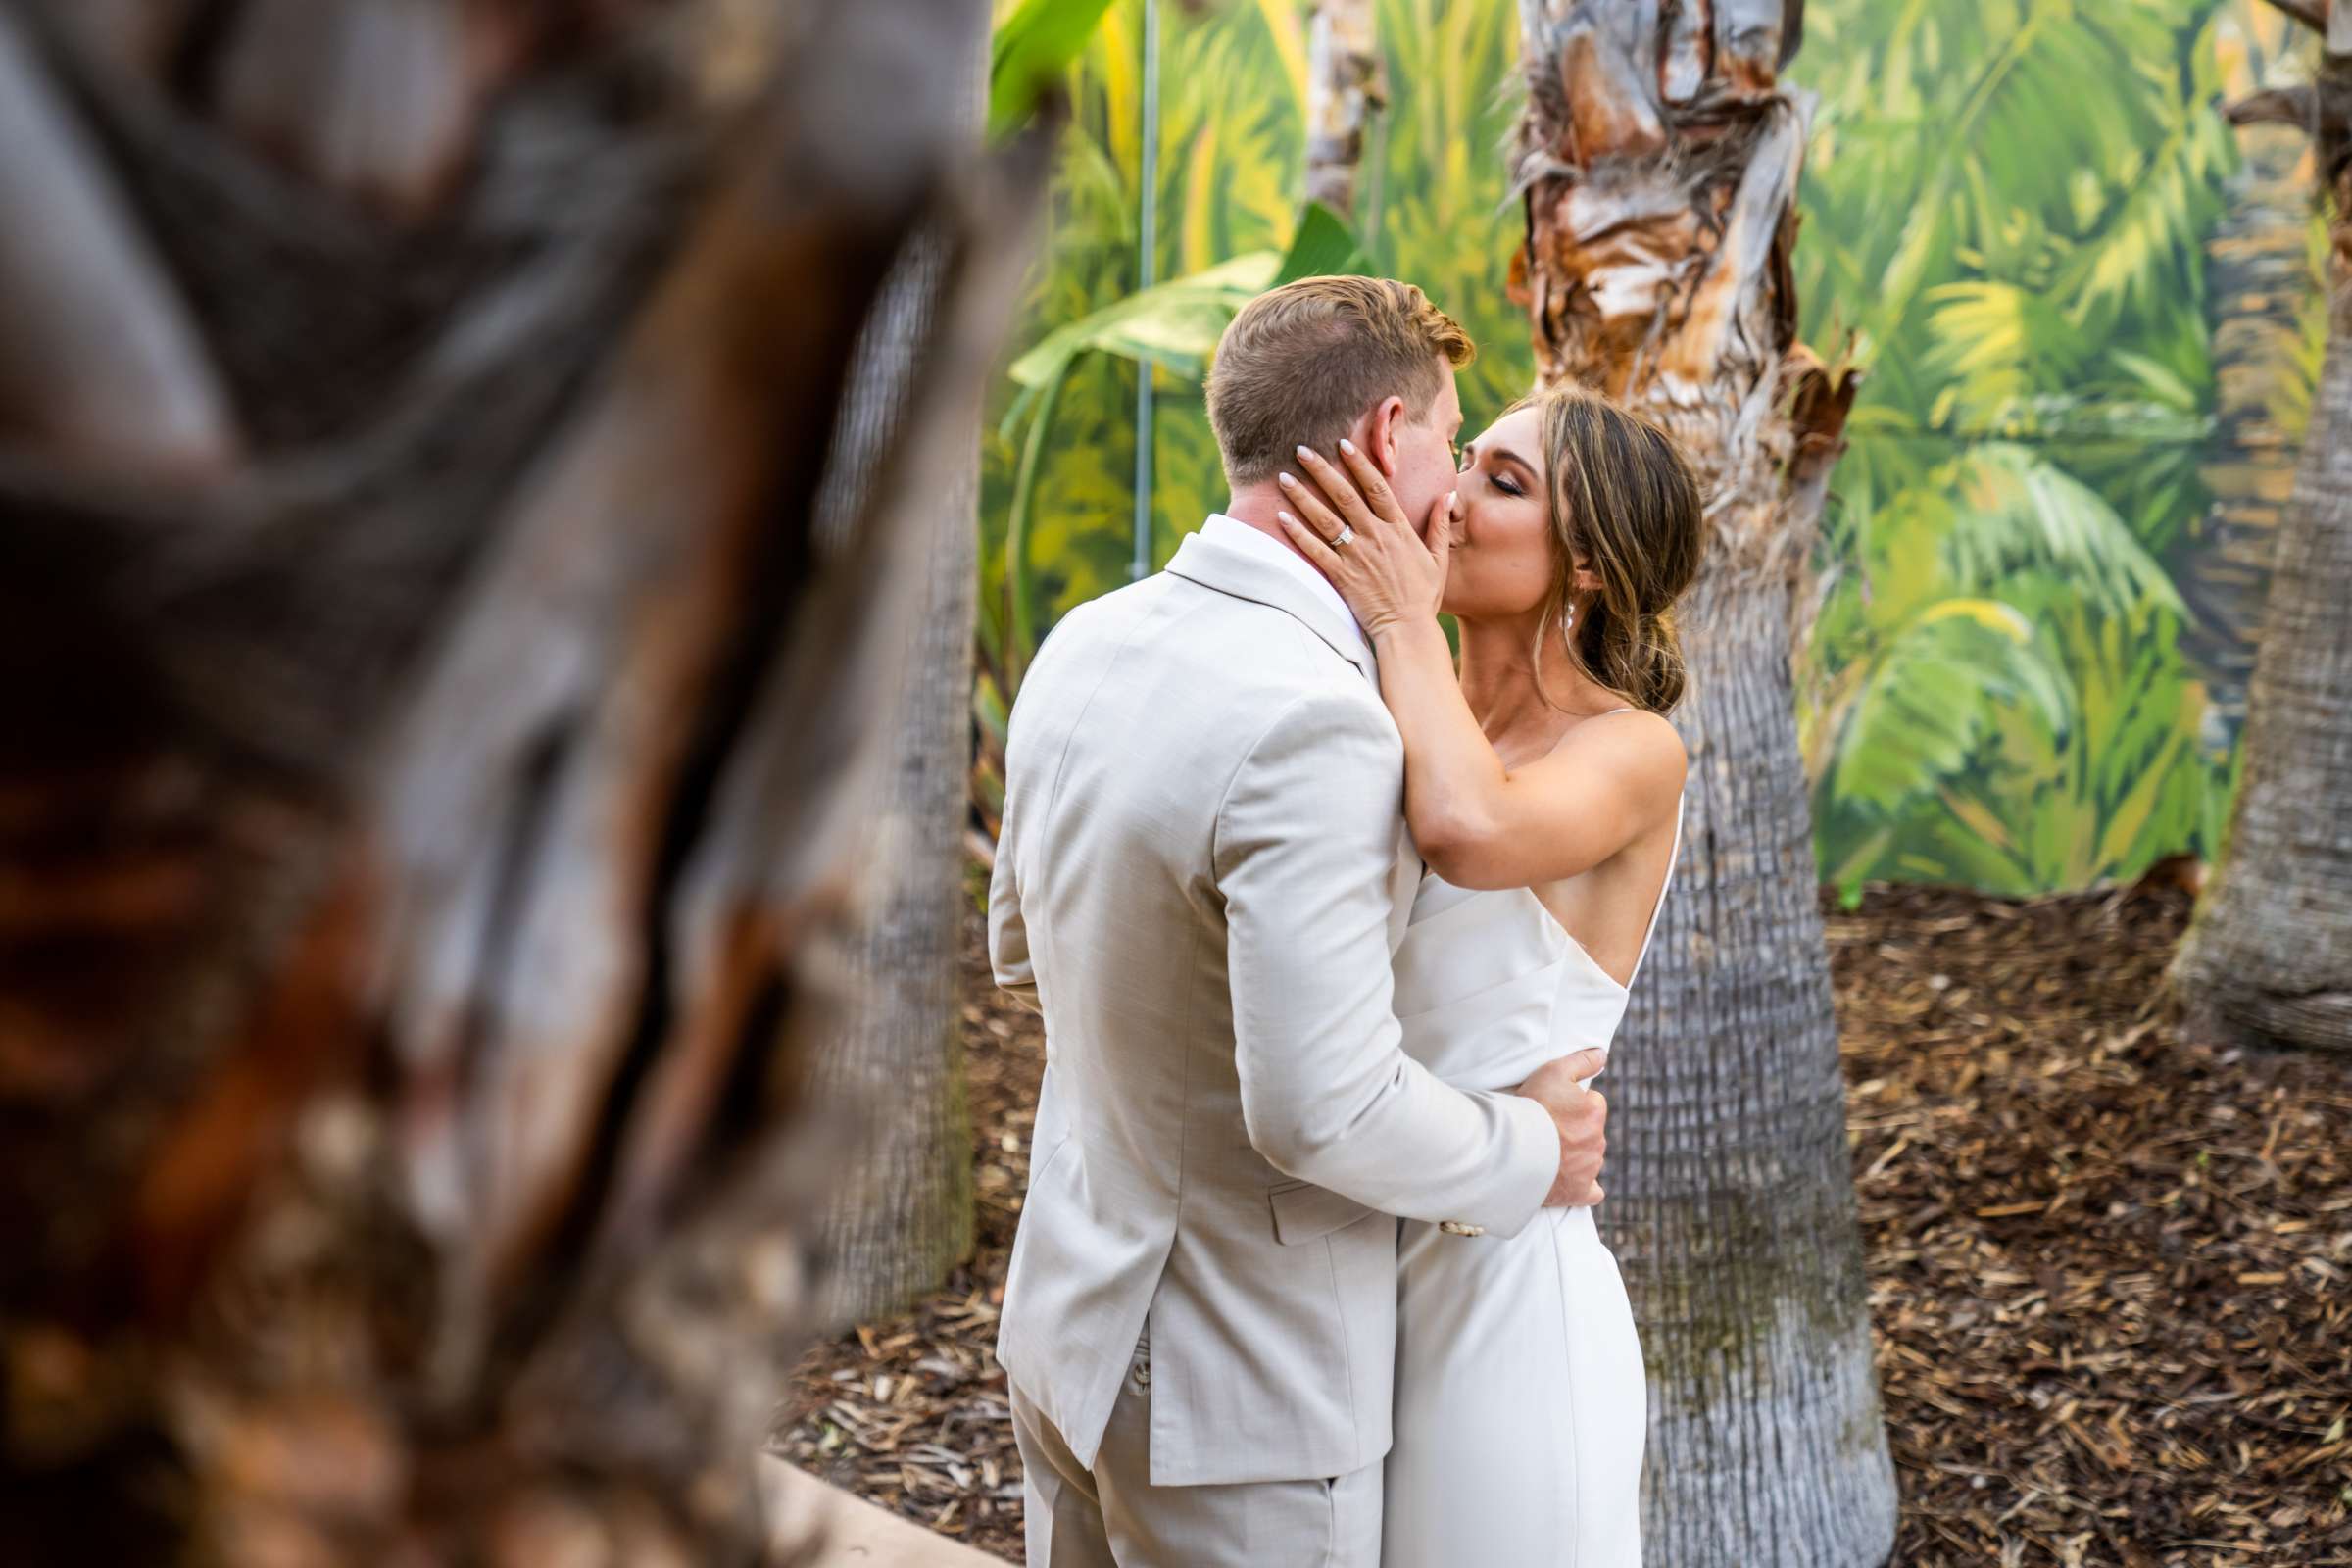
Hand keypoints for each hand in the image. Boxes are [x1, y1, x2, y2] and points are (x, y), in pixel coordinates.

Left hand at [1272, 439, 1451, 640]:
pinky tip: (1281, 517)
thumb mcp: (1437, 558)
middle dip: (1321, 470)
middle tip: (1301, 450)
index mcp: (1398, 529)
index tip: (1342, 445)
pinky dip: (1297, 533)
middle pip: (1344, 495)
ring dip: (1302, 496)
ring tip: (1283, 478)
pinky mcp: (1341, 575)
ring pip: (1325, 518)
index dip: (1358, 464)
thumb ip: (1439, 524)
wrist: (1407, 630)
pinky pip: (1315, 550)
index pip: (1376, 488)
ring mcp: (1357, 556)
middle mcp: (1375, 537)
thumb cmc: (1422, 596)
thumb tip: (1448, 495)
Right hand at [1516, 1047, 1607, 1206]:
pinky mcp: (1579, 1192)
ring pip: (1590, 1157)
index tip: (1553, 1105)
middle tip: (1546, 1127)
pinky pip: (1593, 1191)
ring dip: (1576, 1153)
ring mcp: (1590, 1169)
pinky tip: (1573, 1182)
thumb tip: (1602, 1055)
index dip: (1572, 1102)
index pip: (1593, 1103)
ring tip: (1547, 1150)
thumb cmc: (1531, 1107)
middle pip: (1591, 1131)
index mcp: (1595, 1113)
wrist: (1513, 1149)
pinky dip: (1585, 1187)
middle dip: (1575, 1128)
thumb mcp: (1553, 1071)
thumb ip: (1582, 1061)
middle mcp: (1598, 1141)